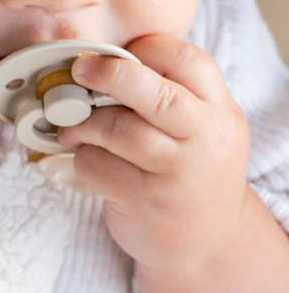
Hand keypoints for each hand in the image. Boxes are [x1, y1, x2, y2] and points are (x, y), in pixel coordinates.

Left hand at [59, 35, 251, 276]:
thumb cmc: (188, 170)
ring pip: (120, 131)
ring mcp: (179, 174)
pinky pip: (99, 166)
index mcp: (219, 110)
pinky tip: (86, 159)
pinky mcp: (148, 202)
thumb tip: (102, 56)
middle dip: (109, 75)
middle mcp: (206, 139)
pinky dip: (82, 158)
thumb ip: (168, 92)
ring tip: (72, 128)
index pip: (189, 61)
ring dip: (84, 124)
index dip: (146, 48)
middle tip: (79, 71)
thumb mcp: (199, 127)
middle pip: (155, 95)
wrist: (209, 244)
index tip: (115, 53)